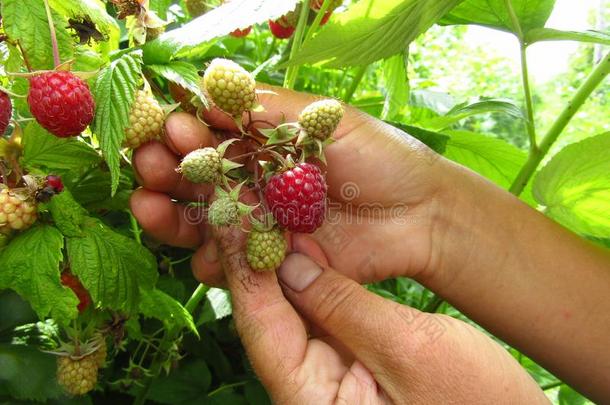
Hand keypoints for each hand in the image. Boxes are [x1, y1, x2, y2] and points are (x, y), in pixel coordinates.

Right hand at [131, 85, 451, 285]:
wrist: (421, 215)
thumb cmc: (381, 157)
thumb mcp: (328, 119)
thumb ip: (271, 110)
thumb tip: (211, 91)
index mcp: (264, 144)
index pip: (211, 136)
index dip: (185, 133)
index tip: (167, 128)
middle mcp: (255, 182)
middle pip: (197, 180)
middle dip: (166, 172)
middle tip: (147, 165)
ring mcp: (262, 224)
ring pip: (205, 223)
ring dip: (172, 216)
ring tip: (150, 206)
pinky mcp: (275, 261)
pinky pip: (234, 264)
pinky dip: (215, 262)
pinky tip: (205, 257)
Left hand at [208, 223, 546, 403]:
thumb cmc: (472, 403)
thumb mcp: (409, 349)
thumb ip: (343, 307)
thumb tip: (289, 263)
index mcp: (308, 397)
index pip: (261, 324)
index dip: (244, 266)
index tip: (232, 216)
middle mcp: (306, 385)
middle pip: (266, 314)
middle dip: (253, 257)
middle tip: (242, 200)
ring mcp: (326, 371)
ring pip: (289, 307)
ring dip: (278, 259)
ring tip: (265, 205)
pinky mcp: (347, 355)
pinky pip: (317, 309)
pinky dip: (309, 273)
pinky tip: (303, 234)